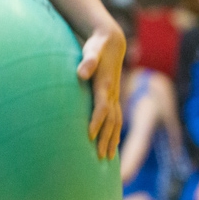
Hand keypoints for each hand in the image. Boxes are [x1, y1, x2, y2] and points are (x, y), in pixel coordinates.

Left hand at [77, 24, 124, 159]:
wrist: (112, 41)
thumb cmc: (97, 46)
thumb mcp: (92, 50)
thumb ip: (88, 61)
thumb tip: (82, 72)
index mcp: (105, 85)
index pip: (102, 108)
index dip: (96, 122)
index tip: (89, 136)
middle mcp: (112, 93)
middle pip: (110, 120)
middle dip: (105, 138)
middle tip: (99, 157)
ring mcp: (115, 96)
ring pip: (116, 122)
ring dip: (112, 140)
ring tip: (107, 158)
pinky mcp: (114, 97)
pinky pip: (117, 119)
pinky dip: (115, 133)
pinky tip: (112, 145)